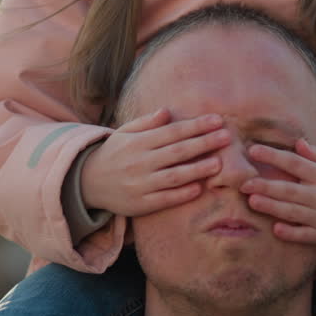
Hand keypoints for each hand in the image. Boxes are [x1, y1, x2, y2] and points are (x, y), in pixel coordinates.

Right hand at [80, 108, 230, 217]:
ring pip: (173, 176)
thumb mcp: (125, 133)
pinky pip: (164, 199)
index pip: (172, 131)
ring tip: (218, 163)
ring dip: (197, 170)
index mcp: (138, 142)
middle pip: (177, 151)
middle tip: (227, 137)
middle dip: (204, 143)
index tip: (218, 120)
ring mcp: (140, 184)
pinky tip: (198, 188)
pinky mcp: (140, 204)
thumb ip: (147, 123)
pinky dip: (181, 194)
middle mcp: (140, 162)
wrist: (87, 182)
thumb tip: (168, 111)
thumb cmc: (114, 153)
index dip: (196, 125)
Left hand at [240, 139, 315, 245]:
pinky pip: (305, 236)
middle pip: (289, 190)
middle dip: (265, 186)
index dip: (273, 156)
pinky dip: (291, 232)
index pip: (295, 163)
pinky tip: (275, 228)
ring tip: (252, 201)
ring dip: (271, 207)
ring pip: (293, 212)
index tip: (253, 150)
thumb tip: (297, 142)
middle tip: (244, 183)